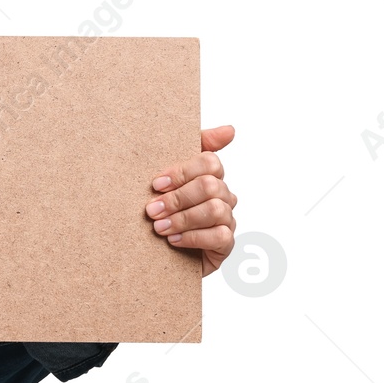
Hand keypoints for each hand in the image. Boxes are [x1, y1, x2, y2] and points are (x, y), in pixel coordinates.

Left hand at [145, 124, 236, 277]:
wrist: (151, 253)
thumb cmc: (160, 211)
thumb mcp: (166, 179)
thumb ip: (193, 148)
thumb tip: (231, 130)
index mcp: (208, 176)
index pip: (210, 162)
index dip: (182, 172)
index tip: (155, 184)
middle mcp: (222, 196)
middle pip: (211, 186)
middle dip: (178, 198)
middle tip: (151, 210)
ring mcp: (226, 220)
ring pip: (217, 210)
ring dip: (184, 218)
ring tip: (159, 227)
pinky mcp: (225, 245)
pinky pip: (221, 236)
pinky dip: (194, 237)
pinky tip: (174, 240)